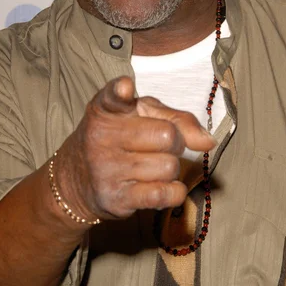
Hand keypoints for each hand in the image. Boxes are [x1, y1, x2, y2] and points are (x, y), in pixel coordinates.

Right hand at [54, 76, 214, 223]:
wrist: (77, 179)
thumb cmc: (120, 139)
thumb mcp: (142, 116)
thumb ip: (177, 119)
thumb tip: (208, 141)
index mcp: (106, 109)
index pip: (113, 96)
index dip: (121, 91)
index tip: (125, 88)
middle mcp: (102, 136)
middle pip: (168, 136)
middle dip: (174, 143)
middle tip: (159, 146)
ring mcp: (107, 168)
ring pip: (170, 167)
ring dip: (170, 169)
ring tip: (151, 167)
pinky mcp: (116, 198)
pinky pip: (165, 193)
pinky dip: (173, 191)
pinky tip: (160, 186)